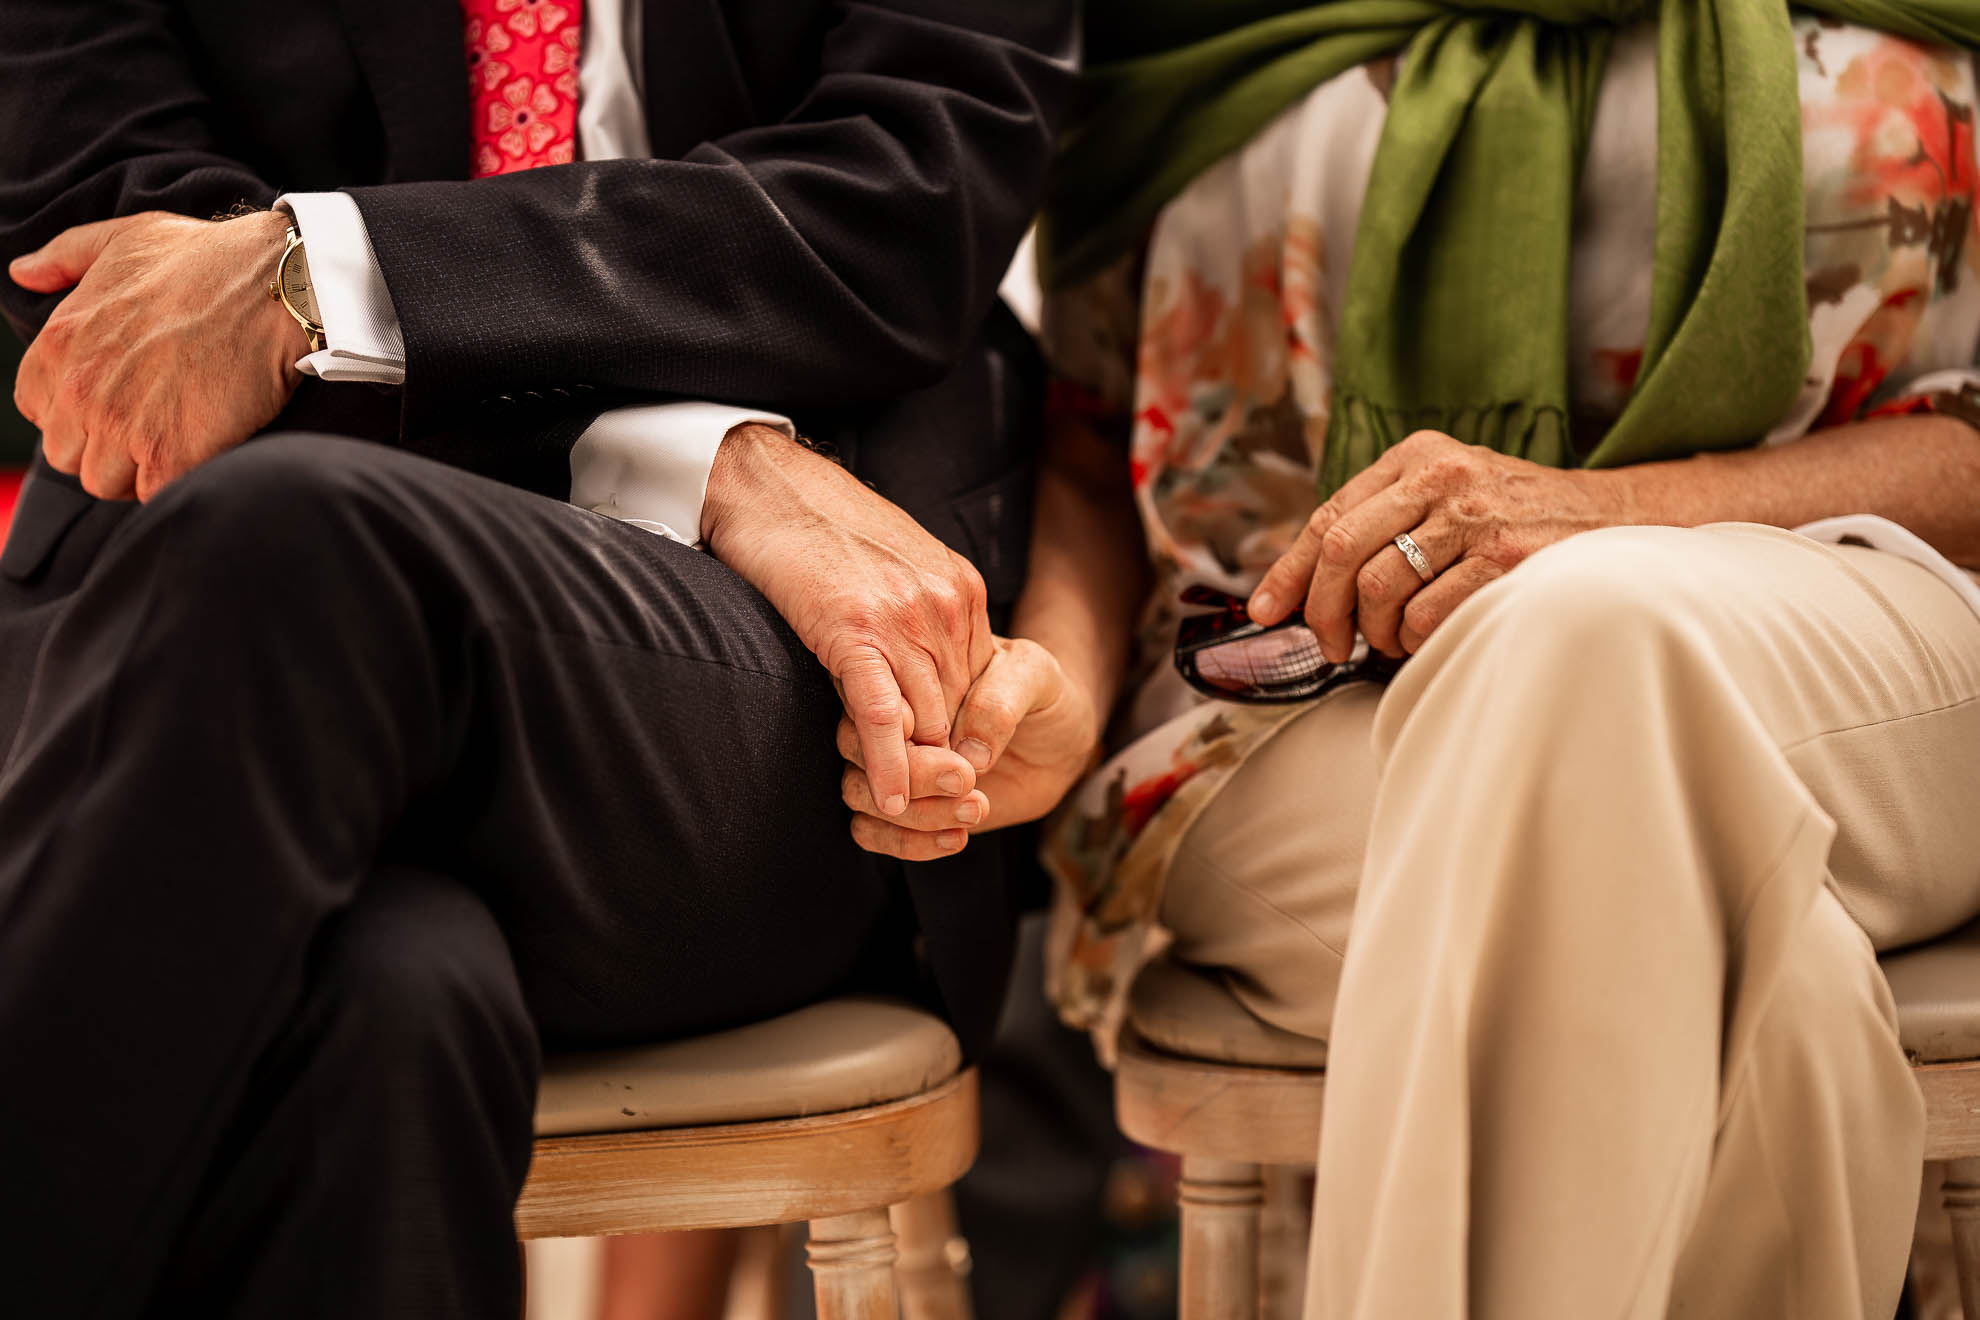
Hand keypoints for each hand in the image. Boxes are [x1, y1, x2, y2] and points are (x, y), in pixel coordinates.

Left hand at [10, 210, 306, 500]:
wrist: (274, 287)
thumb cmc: (206, 259)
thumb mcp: (124, 238)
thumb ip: (65, 257)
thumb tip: (24, 273)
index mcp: (59, 341)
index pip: (37, 408)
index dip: (75, 412)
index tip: (116, 403)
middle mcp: (81, 388)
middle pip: (68, 454)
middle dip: (105, 447)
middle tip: (154, 426)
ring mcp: (124, 425)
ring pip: (106, 483)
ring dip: (139, 471)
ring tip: (179, 441)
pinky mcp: (172, 455)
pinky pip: (153, 495)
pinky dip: (175, 482)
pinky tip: (201, 453)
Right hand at [702, 425, 992, 817]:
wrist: (767, 483)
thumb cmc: (820, 526)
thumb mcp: (897, 567)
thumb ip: (921, 614)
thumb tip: (920, 664)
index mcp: (961, 592)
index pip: (975, 687)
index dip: (959, 737)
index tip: (946, 774)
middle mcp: (946, 605)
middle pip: (958, 712)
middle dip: (943, 764)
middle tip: (932, 810)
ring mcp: (904, 617)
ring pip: (927, 720)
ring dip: (918, 775)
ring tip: (911, 819)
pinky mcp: (855, 630)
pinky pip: (883, 713)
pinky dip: (888, 763)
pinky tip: (887, 800)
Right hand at [838, 636, 1098, 860]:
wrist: (1059, 739)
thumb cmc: (1041, 694)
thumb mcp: (1034, 675)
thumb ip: (1000, 702)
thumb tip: (969, 751)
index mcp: (909, 677)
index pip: (872, 699)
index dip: (894, 726)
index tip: (945, 741)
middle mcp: (891, 723)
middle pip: (854, 749)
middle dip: (910, 773)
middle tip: (966, 779)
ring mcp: (895, 767)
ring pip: (858, 795)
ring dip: (914, 815)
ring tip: (975, 808)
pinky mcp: (907, 808)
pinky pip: (871, 832)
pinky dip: (907, 844)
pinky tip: (956, 838)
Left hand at [1248, 430, 1630, 658]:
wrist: (1611, 519)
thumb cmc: (1511, 517)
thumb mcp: (1445, 494)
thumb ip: (1378, 523)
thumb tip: (1292, 592)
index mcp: (1417, 455)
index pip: (1330, 516)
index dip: (1290, 570)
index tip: (1266, 611)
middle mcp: (1442, 475)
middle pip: (1342, 549)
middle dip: (1323, 609)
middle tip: (1331, 644)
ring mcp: (1476, 516)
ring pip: (1380, 587)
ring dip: (1375, 631)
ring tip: (1392, 640)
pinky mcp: (1506, 559)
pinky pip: (1427, 615)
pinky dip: (1416, 640)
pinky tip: (1429, 638)